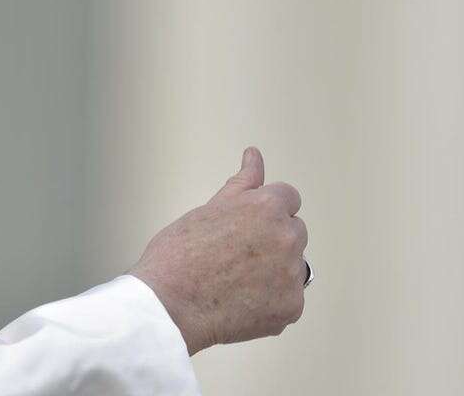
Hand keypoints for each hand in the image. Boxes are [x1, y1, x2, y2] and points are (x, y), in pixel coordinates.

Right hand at [128, 147, 307, 354]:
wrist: (169, 306)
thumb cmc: (178, 258)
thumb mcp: (209, 209)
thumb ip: (242, 183)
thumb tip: (254, 156)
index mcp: (267, 207)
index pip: (288, 197)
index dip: (265, 211)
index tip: (249, 225)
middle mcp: (286, 237)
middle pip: (294, 231)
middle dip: (272, 239)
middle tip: (235, 254)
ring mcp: (291, 274)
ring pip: (293, 265)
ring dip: (274, 270)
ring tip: (234, 280)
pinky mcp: (291, 306)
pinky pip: (289, 297)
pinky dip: (271, 300)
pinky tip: (241, 300)